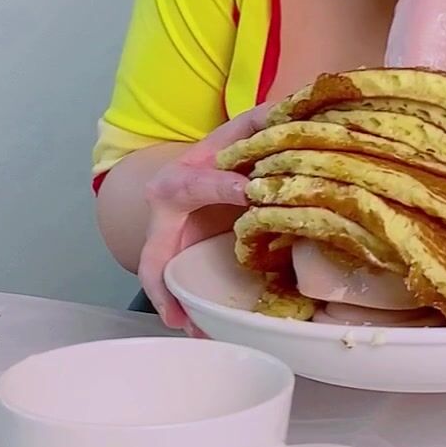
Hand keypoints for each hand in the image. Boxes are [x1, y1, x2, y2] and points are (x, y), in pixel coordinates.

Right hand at [137, 103, 269, 332]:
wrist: (207, 165)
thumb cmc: (229, 149)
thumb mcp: (243, 130)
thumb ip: (262, 122)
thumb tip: (288, 115)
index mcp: (181, 177)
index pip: (198, 183)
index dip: (221, 187)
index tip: (248, 192)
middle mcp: (166, 212)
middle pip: (157, 252)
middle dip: (168, 283)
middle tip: (185, 311)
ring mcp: (169, 239)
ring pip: (162, 278)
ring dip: (177, 307)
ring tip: (196, 331)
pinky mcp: (181, 258)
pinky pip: (175, 288)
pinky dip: (185, 310)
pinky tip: (202, 329)